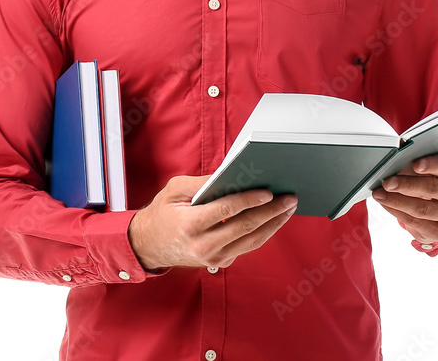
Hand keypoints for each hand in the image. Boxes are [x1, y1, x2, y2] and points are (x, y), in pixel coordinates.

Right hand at [128, 175, 297, 270]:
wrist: (149, 246)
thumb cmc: (162, 214)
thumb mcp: (175, 190)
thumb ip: (203, 182)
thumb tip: (230, 173)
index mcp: (191, 224)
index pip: (228, 210)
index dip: (250, 200)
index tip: (268, 191)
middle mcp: (204, 245)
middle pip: (246, 227)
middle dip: (271, 211)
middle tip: (289, 198)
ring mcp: (213, 258)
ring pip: (252, 241)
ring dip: (274, 224)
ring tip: (288, 208)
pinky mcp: (220, 263)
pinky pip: (246, 247)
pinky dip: (263, 233)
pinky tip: (273, 220)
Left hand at [371, 155, 437, 243]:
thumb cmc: (432, 183)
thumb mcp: (431, 170)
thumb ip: (417, 165)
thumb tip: (393, 164)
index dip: (431, 165)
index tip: (415, 164)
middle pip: (432, 188)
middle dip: (406, 184)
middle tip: (387, 182)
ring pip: (422, 208)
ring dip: (397, 201)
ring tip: (380, 194)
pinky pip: (416, 222)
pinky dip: (397, 212)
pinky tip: (386, 204)